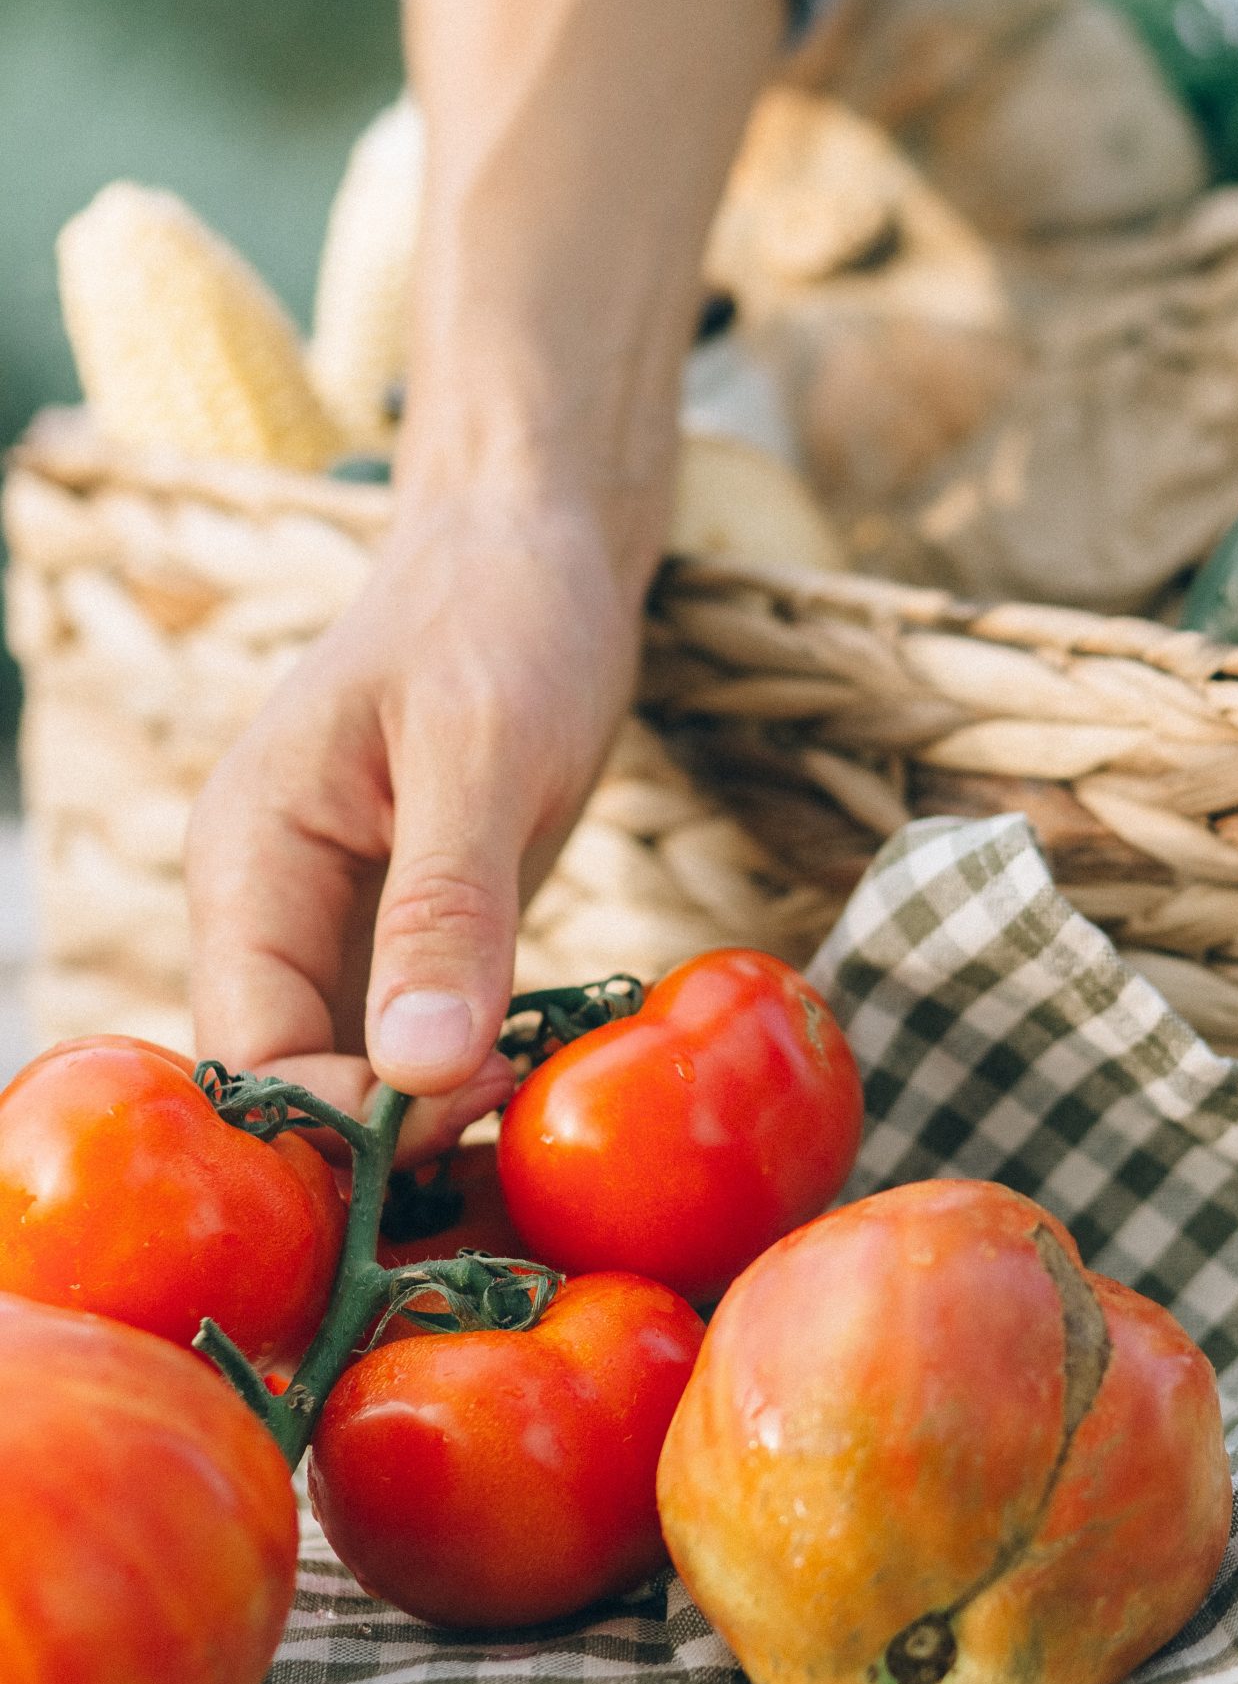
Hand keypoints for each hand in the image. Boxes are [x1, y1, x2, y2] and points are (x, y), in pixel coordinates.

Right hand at [186, 492, 641, 1157]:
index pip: (253, 1053)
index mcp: (250, 861)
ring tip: (538, 1118)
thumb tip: (422, 1065)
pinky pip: (414, 1041)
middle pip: (291, 1085)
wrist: (538, 548)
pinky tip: (541, 1083)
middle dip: (391, 1135)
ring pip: (353, 1075)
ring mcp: (337, 924)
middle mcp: (272, 908)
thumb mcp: (482, 753)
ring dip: (433, 1119)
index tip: (480, 1098)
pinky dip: (468, 1076)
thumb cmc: (504, 617)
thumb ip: (448, 906)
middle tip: (519, 1126)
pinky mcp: (408, 931)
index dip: (349, 1114)